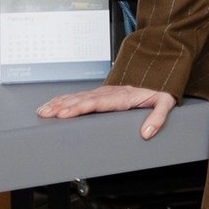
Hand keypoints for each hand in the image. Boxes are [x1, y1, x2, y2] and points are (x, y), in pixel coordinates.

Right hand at [36, 85, 177, 139]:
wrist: (159, 76)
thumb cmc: (160, 90)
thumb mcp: (165, 103)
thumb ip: (157, 118)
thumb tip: (147, 133)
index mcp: (123, 97)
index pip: (97, 103)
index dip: (79, 108)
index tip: (64, 113)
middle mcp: (110, 93)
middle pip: (82, 100)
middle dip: (62, 107)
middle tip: (45, 114)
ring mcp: (103, 92)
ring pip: (77, 97)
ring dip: (59, 103)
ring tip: (43, 111)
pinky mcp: (100, 93)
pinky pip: (79, 95)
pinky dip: (63, 99)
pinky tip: (52, 104)